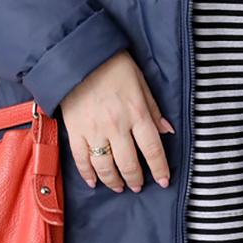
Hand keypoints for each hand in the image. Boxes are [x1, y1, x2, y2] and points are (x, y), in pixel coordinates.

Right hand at [59, 50, 174, 192]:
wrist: (78, 56)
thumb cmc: (112, 65)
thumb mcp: (140, 82)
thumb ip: (153, 109)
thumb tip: (167, 131)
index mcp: (136, 112)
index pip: (153, 149)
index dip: (159, 169)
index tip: (164, 181)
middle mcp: (116, 126)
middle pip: (129, 164)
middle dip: (136, 179)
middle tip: (138, 186)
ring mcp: (93, 130)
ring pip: (105, 167)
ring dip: (114, 181)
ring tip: (119, 187)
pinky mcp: (74, 131)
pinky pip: (81, 160)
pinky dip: (88, 174)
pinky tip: (94, 182)